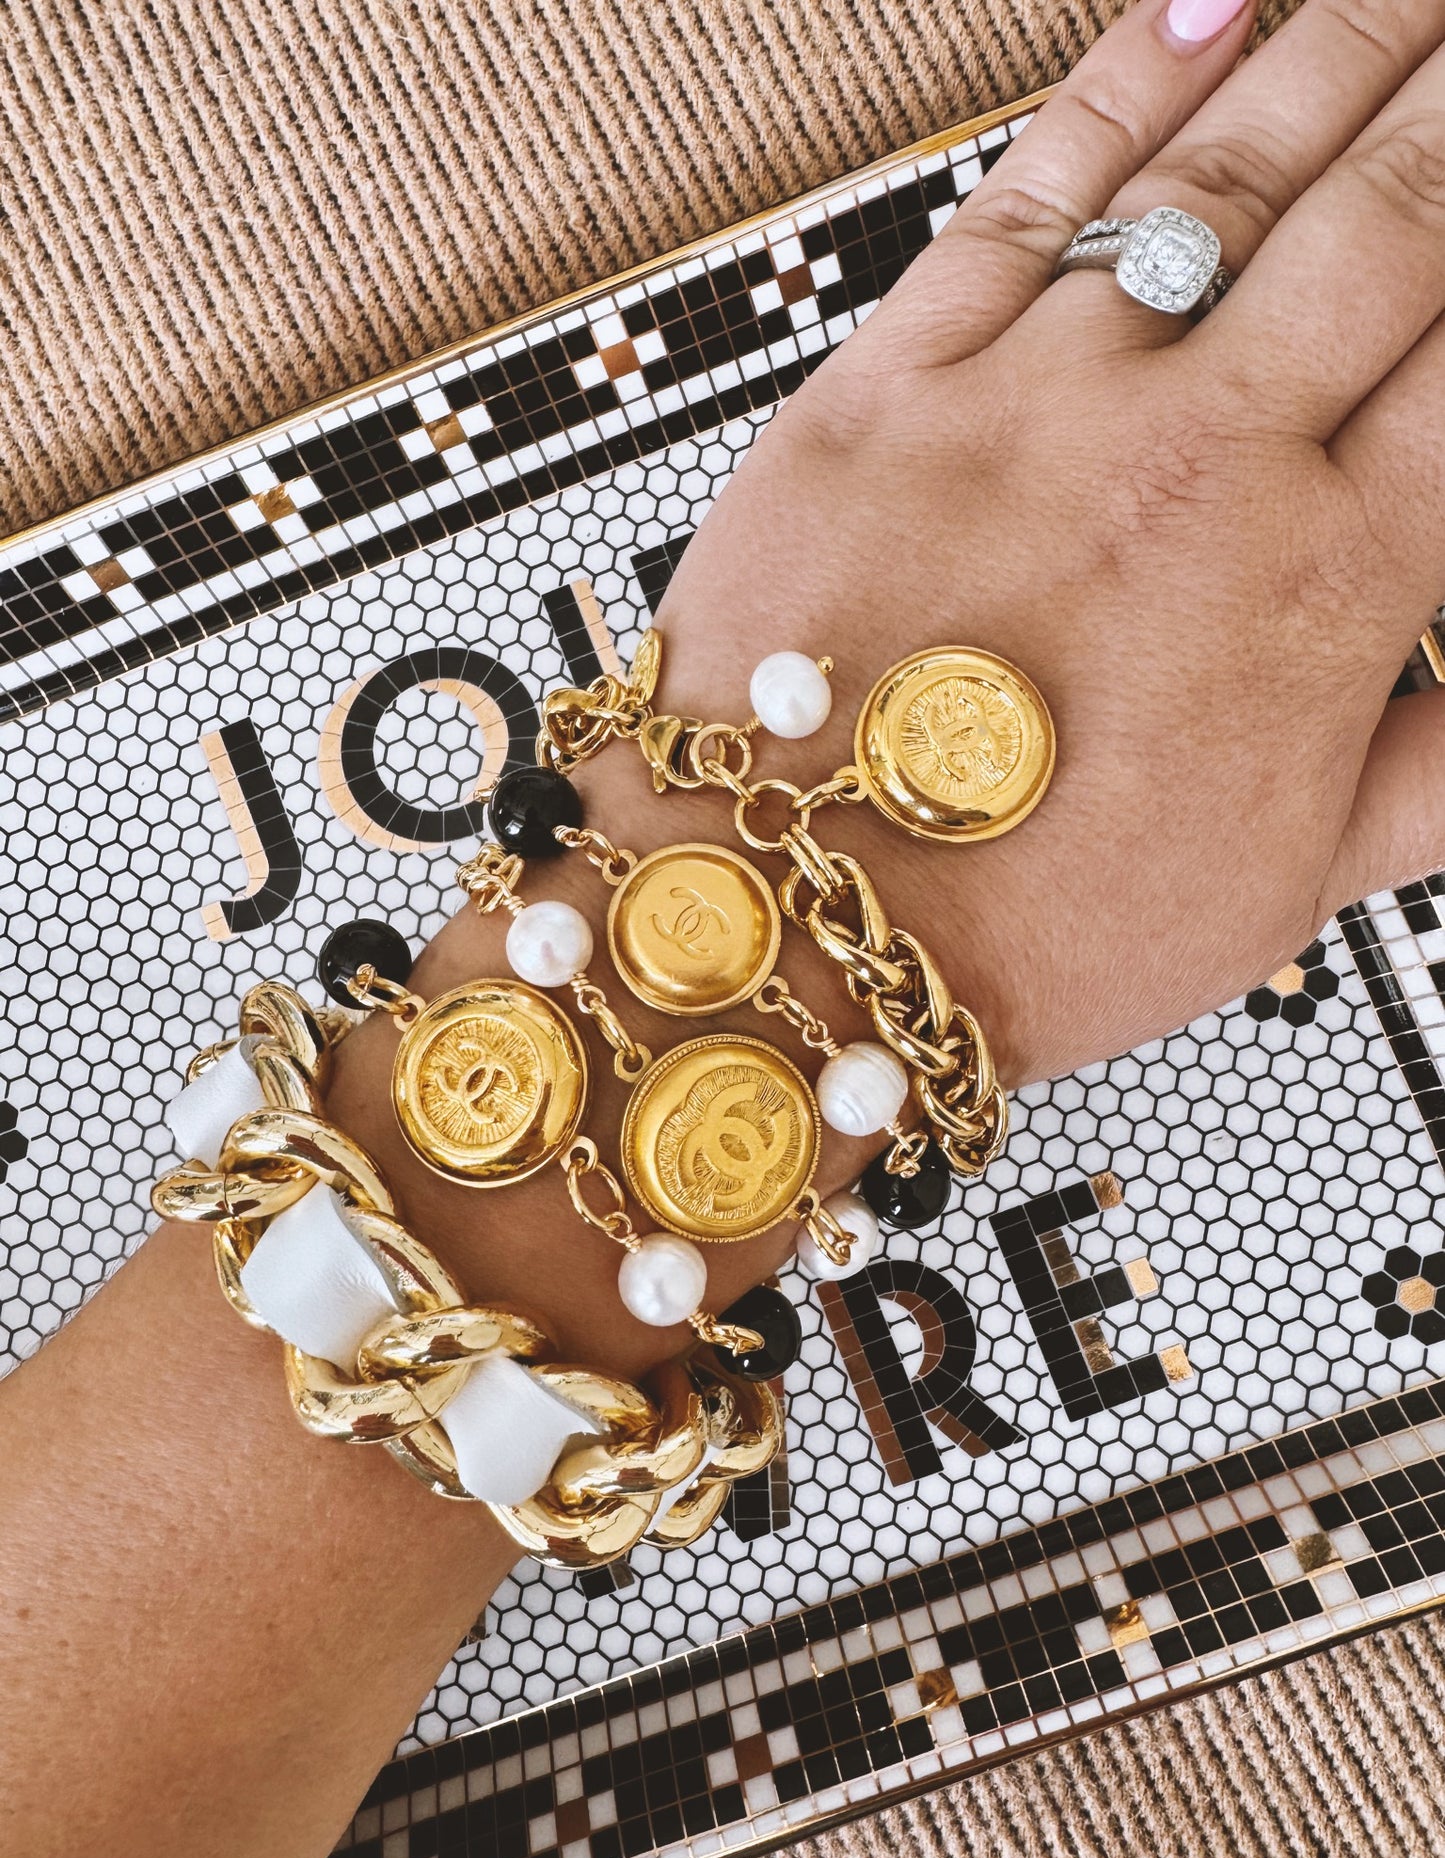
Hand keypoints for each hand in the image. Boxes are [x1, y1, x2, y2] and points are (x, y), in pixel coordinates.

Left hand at [656, 0, 1444, 1090]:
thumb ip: (1437, 773)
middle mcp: (1204, 468)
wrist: (793, 924)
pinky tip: (1211, 1)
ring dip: (1342, 43)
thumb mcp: (1279, 887)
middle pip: (1395, 217)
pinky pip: (1031, 195)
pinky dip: (1127, 83)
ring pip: (1228, 174)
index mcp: (1324, 593)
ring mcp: (1043, 408)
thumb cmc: (1027, 929)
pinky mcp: (893, 384)